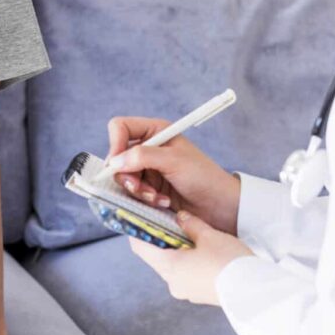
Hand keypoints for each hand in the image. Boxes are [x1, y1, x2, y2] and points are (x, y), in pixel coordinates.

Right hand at [106, 116, 240, 233]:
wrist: (219, 206)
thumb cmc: (203, 176)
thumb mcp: (173, 161)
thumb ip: (142, 156)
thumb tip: (115, 161)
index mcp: (155, 132)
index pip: (120, 128)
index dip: (115, 144)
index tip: (118, 163)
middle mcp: (148, 148)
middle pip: (117, 156)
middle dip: (127, 175)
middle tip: (139, 187)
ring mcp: (147, 169)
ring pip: (123, 177)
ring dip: (137, 190)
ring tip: (156, 197)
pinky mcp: (149, 188)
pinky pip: (132, 193)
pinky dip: (144, 199)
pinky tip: (161, 202)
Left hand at [129, 210, 253, 305]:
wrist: (254, 291)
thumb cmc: (229, 262)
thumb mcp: (209, 235)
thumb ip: (190, 224)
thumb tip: (180, 218)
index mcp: (169, 267)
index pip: (140, 246)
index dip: (138, 229)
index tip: (139, 216)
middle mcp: (172, 282)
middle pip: (156, 256)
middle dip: (161, 237)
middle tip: (168, 219)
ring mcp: (186, 291)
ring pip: (172, 265)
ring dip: (176, 249)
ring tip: (189, 232)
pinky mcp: (199, 294)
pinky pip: (186, 274)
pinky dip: (188, 260)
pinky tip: (202, 250)